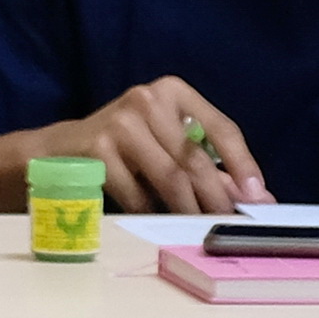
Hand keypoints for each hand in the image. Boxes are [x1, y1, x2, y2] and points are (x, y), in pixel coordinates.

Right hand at [77, 79, 267, 214]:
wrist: (60, 149)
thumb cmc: (125, 147)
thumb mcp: (167, 145)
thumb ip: (208, 166)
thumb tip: (254, 198)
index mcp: (172, 91)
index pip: (221, 128)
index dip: (243, 164)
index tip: (258, 195)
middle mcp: (146, 99)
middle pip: (195, 158)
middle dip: (217, 196)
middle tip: (228, 222)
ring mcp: (119, 123)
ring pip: (171, 178)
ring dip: (189, 209)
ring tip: (198, 226)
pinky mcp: (97, 148)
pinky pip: (138, 193)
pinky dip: (152, 212)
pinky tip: (156, 219)